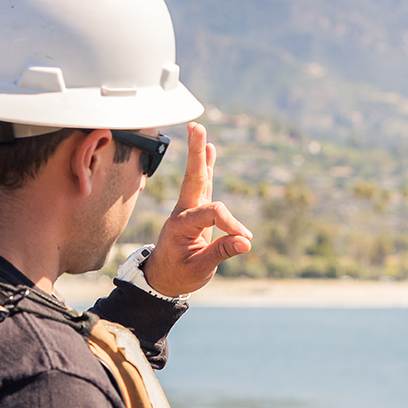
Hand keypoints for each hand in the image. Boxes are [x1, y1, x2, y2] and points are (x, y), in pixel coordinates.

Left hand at [142, 122, 252, 296]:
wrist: (162, 279)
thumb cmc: (179, 275)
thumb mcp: (200, 269)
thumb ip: (222, 252)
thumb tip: (246, 242)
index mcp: (181, 224)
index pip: (214, 213)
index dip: (232, 224)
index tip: (245, 240)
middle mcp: (183, 211)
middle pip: (193, 178)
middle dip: (196, 153)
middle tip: (196, 128)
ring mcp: (188, 209)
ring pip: (197, 177)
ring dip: (199, 154)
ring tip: (199, 130)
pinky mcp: (195, 211)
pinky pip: (202, 184)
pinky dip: (206, 167)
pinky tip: (210, 150)